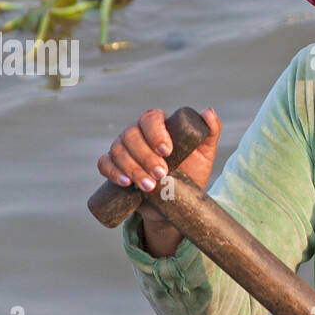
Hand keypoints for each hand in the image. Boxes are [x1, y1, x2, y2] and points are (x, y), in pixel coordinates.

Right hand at [98, 107, 221, 256]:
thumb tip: (208, 112)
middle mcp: (137, 133)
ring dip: (132, 168)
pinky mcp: (114, 166)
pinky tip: (125, 182)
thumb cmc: (191, 173)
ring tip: (149, 186)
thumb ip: (209, 132)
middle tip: (161, 174)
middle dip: (145, 156)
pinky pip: (104, 164)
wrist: (176, 202)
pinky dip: (112, 172)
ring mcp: (123, 149)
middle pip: (131, 135)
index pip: (150, 119)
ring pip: (118, 150)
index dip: (155, 133)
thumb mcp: (204, 154)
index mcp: (158, 126)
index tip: (167, 151)